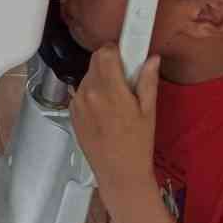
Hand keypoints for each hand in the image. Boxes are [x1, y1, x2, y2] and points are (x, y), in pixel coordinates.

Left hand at [69, 46, 160, 199]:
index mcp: (109, 90)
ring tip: (116, 99)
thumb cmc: (138, 144)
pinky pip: (81, 91)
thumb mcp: (149, 112)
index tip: (127, 56)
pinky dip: (92, 93)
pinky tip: (105, 111)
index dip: (116, 50)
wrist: (118, 172)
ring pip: (88, 76)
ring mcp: (77, 102)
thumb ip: (147, 81)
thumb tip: (151, 58)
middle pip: (95, 61)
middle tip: (126, 79)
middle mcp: (88, 92)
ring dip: (101, 78)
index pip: (105, 52)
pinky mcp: (71, 112)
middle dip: (110, 63)